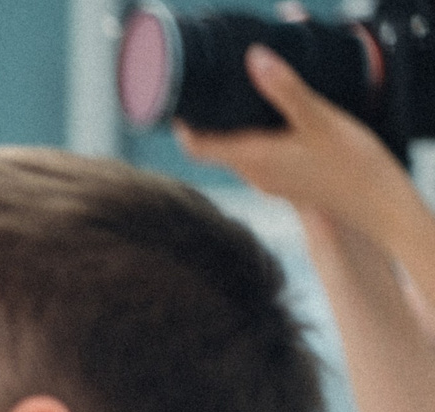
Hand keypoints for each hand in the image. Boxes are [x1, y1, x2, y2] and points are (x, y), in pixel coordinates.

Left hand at [178, 46, 421, 243]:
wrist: (377, 205)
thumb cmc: (349, 163)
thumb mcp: (318, 119)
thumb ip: (284, 90)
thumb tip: (254, 59)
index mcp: (252, 158)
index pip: (197, 147)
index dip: (183, 126)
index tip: (181, 102)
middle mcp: (254, 174)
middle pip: (214, 148)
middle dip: (208, 122)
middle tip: (208, 93)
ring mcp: (269, 182)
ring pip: (237, 153)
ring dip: (232, 130)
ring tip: (237, 101)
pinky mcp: (286, 183)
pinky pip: (258, 159)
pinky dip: (254, 139)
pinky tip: (272, 124)